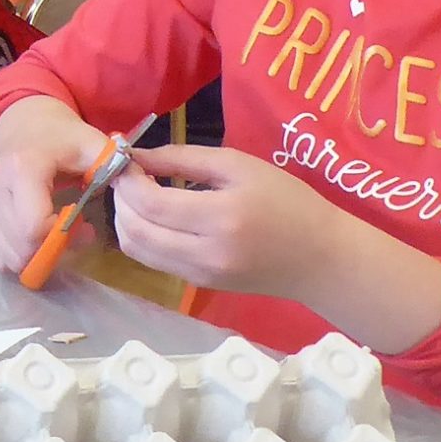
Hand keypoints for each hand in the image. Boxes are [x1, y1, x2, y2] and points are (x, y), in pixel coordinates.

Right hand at [0, 97, 113, 275]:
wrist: (25, 128)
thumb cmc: (63, 140)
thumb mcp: (93, 145)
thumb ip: (113, 165)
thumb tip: (131, 189)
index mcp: (21, 167)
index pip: (34, 228)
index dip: (63, 238)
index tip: (85, 226)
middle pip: (22, 247)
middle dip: (53, 251)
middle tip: (76, 234)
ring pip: (9, 257)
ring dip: (38, 257)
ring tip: (57, 235)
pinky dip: (21, 256)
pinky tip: (37, 237)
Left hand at [108, 144, 350, 300]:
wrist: (320, 258)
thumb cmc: (287, 202)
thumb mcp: (239, 165)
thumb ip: (183, 158)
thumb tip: (136, 156)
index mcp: (221, 218)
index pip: (150, 203)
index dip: (128, 180)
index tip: (127, 159)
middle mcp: (205, 254)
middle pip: (135, 230)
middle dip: (120, 199)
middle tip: (128, 175)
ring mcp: (200, 275)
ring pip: (137, 250)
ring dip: (125, 219)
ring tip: (137, 194)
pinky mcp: (198, 285)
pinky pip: (153, 261)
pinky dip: (141, 236)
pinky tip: (154, 216)